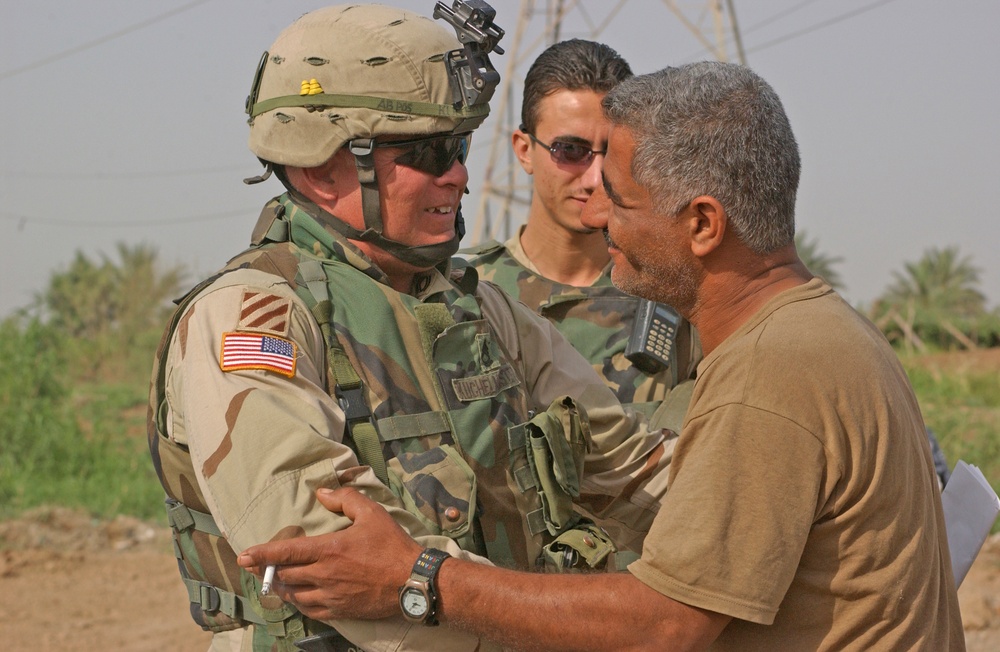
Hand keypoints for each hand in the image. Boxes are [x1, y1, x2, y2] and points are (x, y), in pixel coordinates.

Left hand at [237, 487, 422, 620]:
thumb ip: (345, 499)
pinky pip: (309, 610)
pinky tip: (296, 598)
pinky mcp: (340, 610)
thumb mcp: (372, 513)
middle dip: (266, 571)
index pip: (286, 551)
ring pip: (294, 595)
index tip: (243, 555)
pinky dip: (298, 603)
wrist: (413, 582)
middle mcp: (324, 575)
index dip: (262, 553)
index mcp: (329, 549)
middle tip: (255, 567)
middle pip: (285, 575)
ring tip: (273, 581)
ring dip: (280, 588)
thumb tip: (321, 493)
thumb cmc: (392, 545)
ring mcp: (331, 595)